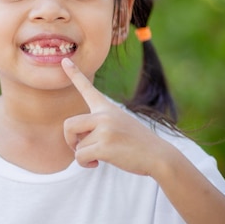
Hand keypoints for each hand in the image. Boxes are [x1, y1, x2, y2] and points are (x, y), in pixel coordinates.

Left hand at [61, 58, 171, 175]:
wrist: (159, 156)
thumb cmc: (137, 143)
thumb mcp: (119, 124)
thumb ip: (98, 126)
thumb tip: (77, 141)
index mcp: (107, 108)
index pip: (87, 88)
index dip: (75, 74)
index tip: (65, 60)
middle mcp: (104, 115)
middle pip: (68, 125)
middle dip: (70, 140)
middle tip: (80, 147)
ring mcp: (105, 130)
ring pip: (76, 145)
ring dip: (82, 154)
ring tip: (98, 156)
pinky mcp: (105, 146)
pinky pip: (80, 156)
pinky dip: (85, 163)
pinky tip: (97, 163)